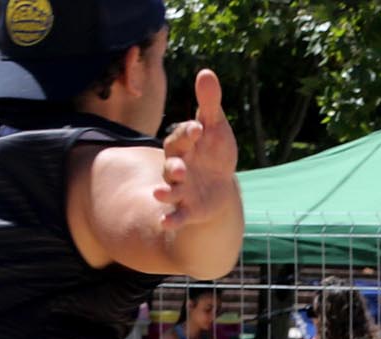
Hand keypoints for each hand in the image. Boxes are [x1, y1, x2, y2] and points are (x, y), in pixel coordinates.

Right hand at [155, 69, 239, 230]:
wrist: (219, 184)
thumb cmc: (214, 151)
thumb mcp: (215, 128)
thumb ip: (209, 104)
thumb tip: (206, 72)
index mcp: (184, 146)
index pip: (182, 138)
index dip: (189, 133)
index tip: (199, 128)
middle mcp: (178, 167)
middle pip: (172, 165)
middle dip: (175, 166)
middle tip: (180, 168)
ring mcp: (182, 190)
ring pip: (170, 190)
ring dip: (166, 192)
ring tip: (161, 194)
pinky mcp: (189, 210)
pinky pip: (178, 216)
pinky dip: (171, 220)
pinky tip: (166, 223)